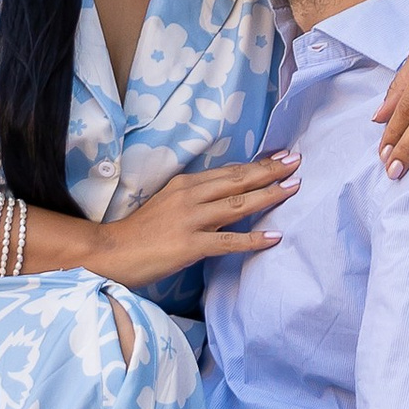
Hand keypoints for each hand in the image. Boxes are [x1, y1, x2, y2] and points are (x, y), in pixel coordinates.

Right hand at [88, 149, 297, 285]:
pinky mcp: (190, 245)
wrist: (112, 252)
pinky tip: (274, 236)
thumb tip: (226, 195)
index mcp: (185, 184)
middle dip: (269, 171)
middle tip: (296, 161)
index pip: (228, 171)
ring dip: (268, 196)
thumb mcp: (168, 204)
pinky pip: (228, 241)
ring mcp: (190, 220)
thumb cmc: (141, 232)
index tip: (281, 156)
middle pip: (237, 180)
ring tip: (293, 188)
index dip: (257, 164)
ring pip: (237, 204)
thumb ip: (195, 198)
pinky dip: (253, 239)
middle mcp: (189, 196)